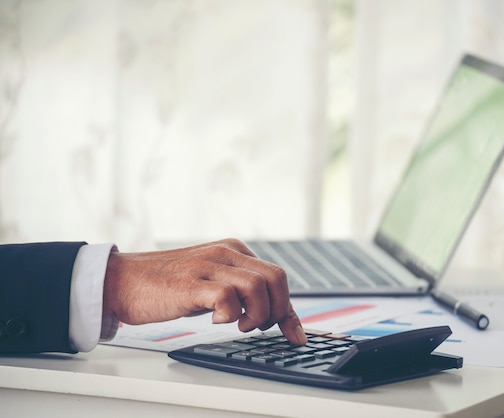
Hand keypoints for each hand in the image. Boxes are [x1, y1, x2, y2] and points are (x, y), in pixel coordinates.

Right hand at [102, 239, 306, 344]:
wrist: (124, 280)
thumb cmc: (168, 285)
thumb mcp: (212, 281)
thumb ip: (239, 288)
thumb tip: (272, 312)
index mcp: (234, 251)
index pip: (277, 276)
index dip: (289, 309)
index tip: (295, 334)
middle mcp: (226, 253)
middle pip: (276, 278)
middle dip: (278, 311)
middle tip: (258, 327)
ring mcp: (208, 266)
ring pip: (257, 287)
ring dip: (256, 314)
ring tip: (239, 324)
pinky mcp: (191, 284)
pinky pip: (228, 297)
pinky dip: (230, 315)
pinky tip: (218, 320)